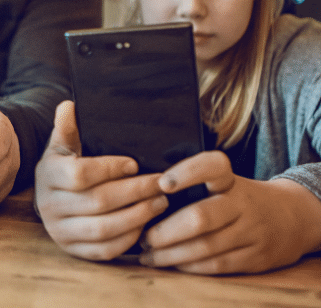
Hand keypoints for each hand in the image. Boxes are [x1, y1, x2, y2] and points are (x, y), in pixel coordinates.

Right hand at [34, 100, 166, 260]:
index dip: (110, 169)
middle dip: (135, 192)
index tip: (134, 164)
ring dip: (137, 216)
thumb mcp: (63, 144)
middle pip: (97, 202)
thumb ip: (67, 126)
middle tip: (160, 184)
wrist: (50, 198)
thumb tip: (69, 105)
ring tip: (159, 203)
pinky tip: (145, 225)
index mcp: (47, 174)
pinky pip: (105, 250)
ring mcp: (59, 231)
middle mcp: (49, 205)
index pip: (80, 174)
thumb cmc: (64, 166)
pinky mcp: (73, 249)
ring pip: (103, 228)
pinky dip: (128, 239)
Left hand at [139, 151, 320, 273]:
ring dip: (172, 254)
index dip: (187, 173)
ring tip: (148, 254)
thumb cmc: (239, 197)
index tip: (162, 183)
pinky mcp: (255, 257)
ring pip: (206, 246)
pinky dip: (190, 267)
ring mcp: (251, 232)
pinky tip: (172, 264)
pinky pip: (217, 265)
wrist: (291, 218)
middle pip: (201, 217)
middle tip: (144, 235)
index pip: (212, 166)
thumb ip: (192, 183)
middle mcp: (242, 204)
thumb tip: (143, 189)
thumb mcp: (225, 182)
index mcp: (230, 180)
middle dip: (166, 230)